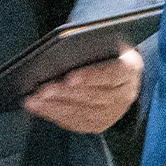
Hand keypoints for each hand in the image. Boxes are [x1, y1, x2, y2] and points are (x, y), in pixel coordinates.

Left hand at [21, 46, 142, 133]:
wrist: (119, 70)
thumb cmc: (106, 51)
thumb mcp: (105, 42)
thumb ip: (91, 45)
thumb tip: (64, 51)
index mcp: (130, 69)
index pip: (112, 74)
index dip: (91, 77)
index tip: (69, 78)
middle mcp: (126, 93)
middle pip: (96, 97)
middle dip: (66, 95)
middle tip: (43, 91)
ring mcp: (115, 111)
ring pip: (85, 113)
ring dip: (56, 108)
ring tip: (35, 101)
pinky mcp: (102, 123)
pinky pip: (78, 123)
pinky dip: (57, 116)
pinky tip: (41, 109)